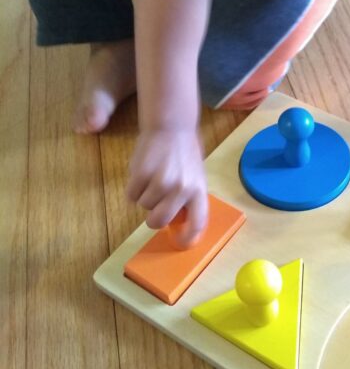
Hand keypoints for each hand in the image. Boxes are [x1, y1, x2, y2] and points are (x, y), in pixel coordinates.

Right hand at [126, 128, 207, 247]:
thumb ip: (188, 197)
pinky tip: (141, 173)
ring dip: (144, 197)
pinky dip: (133, 189)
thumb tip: (179, 223)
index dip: (187, 238)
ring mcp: (161, 182)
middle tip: (153, 210)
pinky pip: (131, 195)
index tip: (179, 243)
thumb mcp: (194, 175)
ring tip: (152, 178)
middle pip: (159, 221)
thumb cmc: (184, 153)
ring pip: (144, 206)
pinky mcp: (141, 174)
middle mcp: (181, 189)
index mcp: (198, 190)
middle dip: (153, 220)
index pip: (197, 223)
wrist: (171, 125)